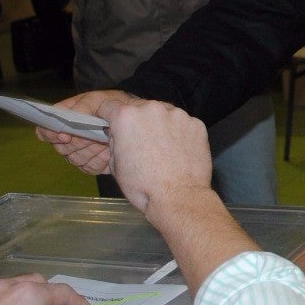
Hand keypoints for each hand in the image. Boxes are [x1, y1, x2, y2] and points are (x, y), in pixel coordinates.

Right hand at [35, 89, 138, 175]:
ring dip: (91, 151)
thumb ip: (84, 106)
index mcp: (67, 116)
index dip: (51, 134)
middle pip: (60, 147)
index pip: (45, 128)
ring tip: (106, 143)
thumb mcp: (101, 99)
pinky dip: (100, 161)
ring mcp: (80, 150)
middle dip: (79, 143)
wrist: (139, 122)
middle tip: (96, 137)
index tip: (65, 136)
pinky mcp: (92, 163)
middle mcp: (69, 134)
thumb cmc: (118, 104)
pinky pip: (88, 168)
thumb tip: (71, 117)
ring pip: (74, 159)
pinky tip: (109, 153)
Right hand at [100, 98, 212, 217]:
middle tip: (141, 142)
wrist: (178, 197)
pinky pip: (183, 124)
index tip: (111, 123)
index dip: (108, 116)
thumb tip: (119, 134)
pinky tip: (179, 151)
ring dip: (160, 125)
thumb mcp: (115, 164)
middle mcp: (152, 108)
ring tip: (163, 149)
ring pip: (164, 114)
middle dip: (138, 121)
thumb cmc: (142, 185)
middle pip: (140, 108)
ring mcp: (177, 114)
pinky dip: (180, 133)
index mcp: (126, 116)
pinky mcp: (196, 123)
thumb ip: (115, 141)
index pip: (110, 106)